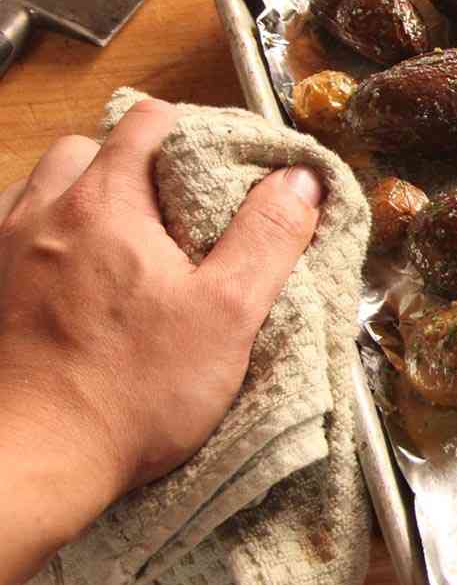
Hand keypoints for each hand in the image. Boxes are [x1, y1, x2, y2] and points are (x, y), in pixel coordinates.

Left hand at [0, 100, 322, 584]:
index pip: (146, 122)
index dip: (191, 133)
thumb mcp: (228, 312)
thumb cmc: (133, 391)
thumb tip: (299, 179)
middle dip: (133, 163)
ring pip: (45, 188)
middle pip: (88, 149)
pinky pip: (15, 233)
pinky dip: (49, 235)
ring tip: (128, 240)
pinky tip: (78, 275)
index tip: (222, 170)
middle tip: (176, 210)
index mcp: (106, 203)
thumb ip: (268, 236)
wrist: (35, 461)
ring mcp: (7, 252)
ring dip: (85, 196)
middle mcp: (45, 212)